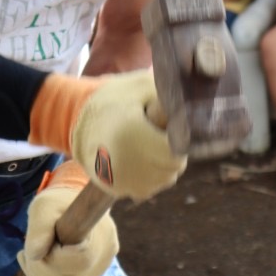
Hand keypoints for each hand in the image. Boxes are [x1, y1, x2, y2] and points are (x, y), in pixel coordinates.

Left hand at [17, 165, 118, 275]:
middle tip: (26, 252)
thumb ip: (39, 229)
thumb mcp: (43, 207)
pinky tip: (39, 261)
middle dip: (40, 269)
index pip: (77, 262)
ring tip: (30, 256)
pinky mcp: (90, 274)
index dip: (53, 257)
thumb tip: (34, 256)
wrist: (71, 203)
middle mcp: (106, 255)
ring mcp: (100, 267)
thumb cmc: (58, 202)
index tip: (41, 241)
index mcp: (101, 234)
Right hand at [70, 69, 186, 200]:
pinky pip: (149, 188)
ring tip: (148, 144)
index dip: (180, 141)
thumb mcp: (141, 85)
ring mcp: (121, 179)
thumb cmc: (114, 100)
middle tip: (158, 134)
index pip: (176, 153)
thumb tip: (198, 104)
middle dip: (173, 152)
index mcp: (134, 134)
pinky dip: (151, 176)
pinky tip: (140, 158)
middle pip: (173, 167)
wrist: (77, 121)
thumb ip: (171, 94)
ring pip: (164, 179)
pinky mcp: (117, 189)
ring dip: (164, 165)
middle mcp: (127, 162)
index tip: (170, 129)